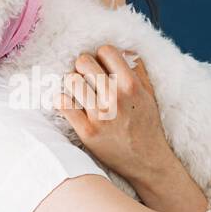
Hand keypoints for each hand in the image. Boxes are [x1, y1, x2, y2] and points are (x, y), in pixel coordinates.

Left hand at [54, 45, 171, 184]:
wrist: (147, 161)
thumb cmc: (146, 125)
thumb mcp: (148, 94)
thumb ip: (137, 69)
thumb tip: (124, 49)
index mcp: (131, 85)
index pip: (105, 51)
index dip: (101, 56)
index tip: (101, 66)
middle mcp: (115, 98)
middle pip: (83, 62)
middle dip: (82, 66)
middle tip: (85, 77)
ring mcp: (100, 115)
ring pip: (71, 80)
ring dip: (72, 83)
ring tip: (79, 91)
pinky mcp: (87, 132)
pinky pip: (63, 104)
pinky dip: (62, 101)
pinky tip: (69, 104)